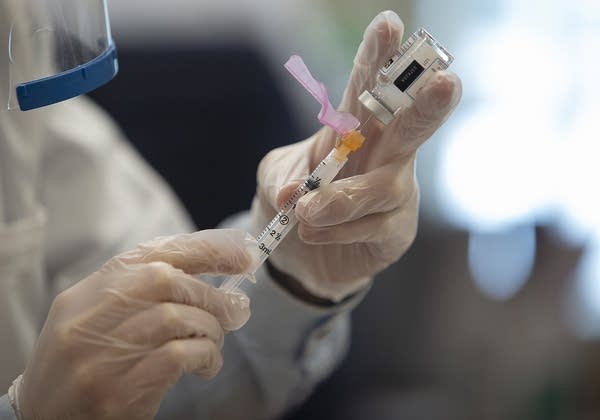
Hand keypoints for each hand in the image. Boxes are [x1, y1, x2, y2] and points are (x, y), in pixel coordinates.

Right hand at [11, 229, 255, 419]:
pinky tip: (207, 365)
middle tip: (235, 310)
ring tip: (215, 342)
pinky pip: (177, 356)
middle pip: (166, 280)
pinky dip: (205, 356)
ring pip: (176, 317)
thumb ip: (143, 294)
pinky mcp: (116, 391)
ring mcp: (99, 355)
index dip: (204, 249)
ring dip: (210, 328)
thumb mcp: (99, 319)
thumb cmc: (83, 364)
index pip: (152, 253)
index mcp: (86, 293)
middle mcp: (88, 317)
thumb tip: (210, 278)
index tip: (242, 254)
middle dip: (210, 294)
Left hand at [251, 11, 461, 300]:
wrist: (302, 258)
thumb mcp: (276, 180)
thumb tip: (298, 195)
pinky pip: (373, 226)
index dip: (378, 58)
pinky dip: (339, 230)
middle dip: (428, 103)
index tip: (388, 25)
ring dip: (343, 198)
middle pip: (412, 124)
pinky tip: (315, 233)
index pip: (367, 86)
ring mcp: (395, 192)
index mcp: (355, 127)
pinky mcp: (397, 229)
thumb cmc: (295, 204)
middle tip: (444, 83)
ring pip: (385, 186)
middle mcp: (384, 153)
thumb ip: (285, 179)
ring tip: (306, 212)